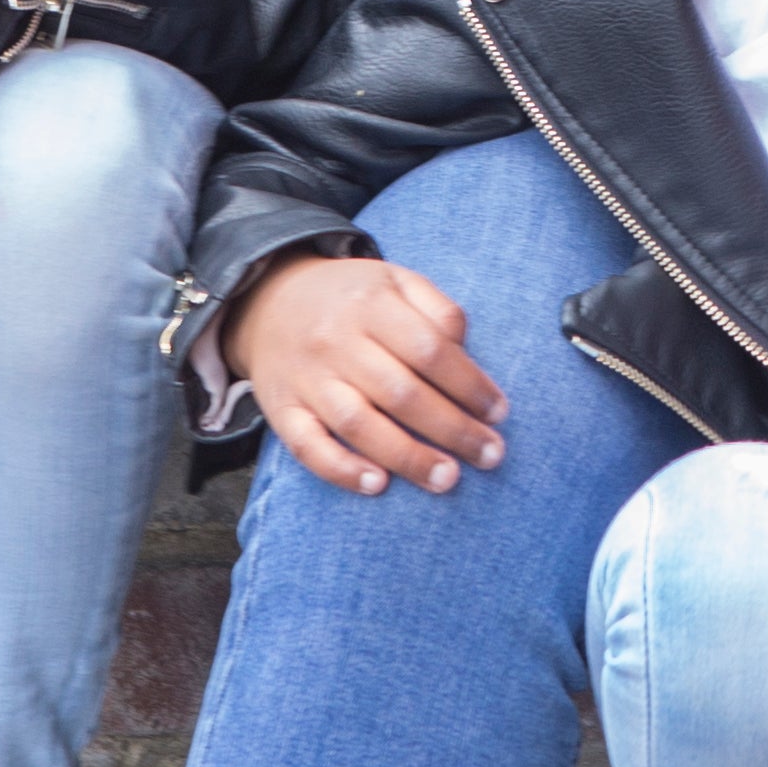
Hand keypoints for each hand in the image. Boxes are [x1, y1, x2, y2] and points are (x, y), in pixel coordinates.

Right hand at [229, 246, 510, 496]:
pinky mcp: (280, 408)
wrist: (267, 299)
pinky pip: (308, 446)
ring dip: (408, 457)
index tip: (499, 413)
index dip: (469, 384)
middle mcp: (336, 341)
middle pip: (401, 393)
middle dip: (452, 429)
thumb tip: (467, 354)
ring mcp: (306, 378)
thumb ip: (438, 310)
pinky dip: (342, 469)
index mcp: (371, 305)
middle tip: (490, 456)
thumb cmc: (351, 299)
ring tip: (448, 479)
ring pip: (359, 425)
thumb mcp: (396, 281)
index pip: (430, 350)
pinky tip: (378, 485)